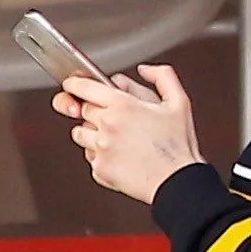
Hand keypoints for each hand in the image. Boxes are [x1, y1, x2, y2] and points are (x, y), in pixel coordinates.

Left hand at [57, 64, 205, 204]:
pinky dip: (100, 155)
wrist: (178, 181)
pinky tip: (122, 156)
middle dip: (94, 110)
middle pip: (82, 110)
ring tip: (119, 138)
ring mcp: (100, 149)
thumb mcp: (178, 102)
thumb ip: (162, 77)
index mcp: (123, 105)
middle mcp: (107, 125)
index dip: (75, 84)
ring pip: (80, 133)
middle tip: (116, 119)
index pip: (83, 87)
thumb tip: (143, 70)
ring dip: (92, 133)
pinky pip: (89, 156)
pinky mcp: (99, 169)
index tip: (72, 84)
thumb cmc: (178, 144)